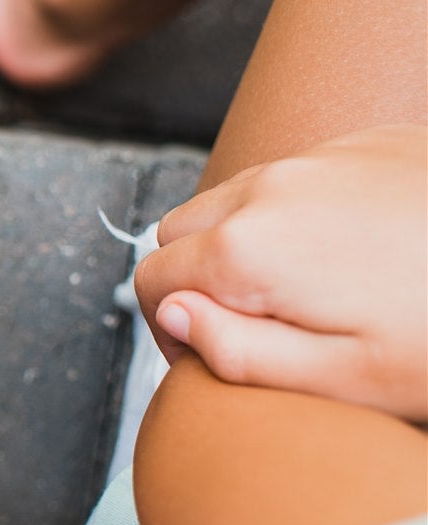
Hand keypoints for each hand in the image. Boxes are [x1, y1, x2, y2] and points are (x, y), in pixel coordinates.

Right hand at [136, 125, 426, 421]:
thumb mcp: (346, 379)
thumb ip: (238, 352)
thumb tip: (173, 315)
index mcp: (251, 249)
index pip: (151, 282)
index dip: (172, 332)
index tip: (219, 359)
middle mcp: (273, 187)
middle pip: (181, 231)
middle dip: (199, 279)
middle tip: (263, 330)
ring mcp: (324, 157)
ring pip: (238, 198)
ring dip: (248, 244)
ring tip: (315, 295)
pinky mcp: (374, 144)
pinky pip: (301, 176)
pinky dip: (305, 214)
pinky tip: (364, 256)